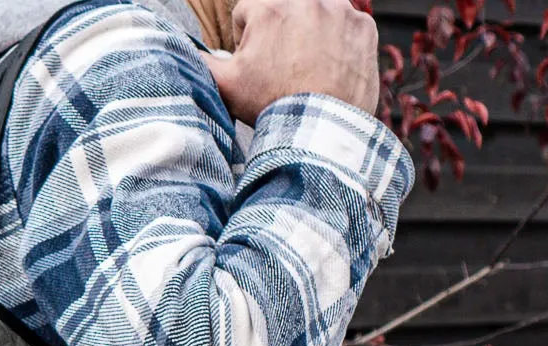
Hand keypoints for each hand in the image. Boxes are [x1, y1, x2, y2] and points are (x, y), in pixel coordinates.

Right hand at [203, 0, 381, 124]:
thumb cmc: (270, 106)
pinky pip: (346, 25)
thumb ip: (201, 61)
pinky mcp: (363, 27)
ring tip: (306, 68)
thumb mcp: (224, 85)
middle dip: (279, 33)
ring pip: (315, 13)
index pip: (248, 12)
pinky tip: (330, 68)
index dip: (247, 41)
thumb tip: (185, 51)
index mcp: (268, 7)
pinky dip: (338, 43)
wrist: (319, 130)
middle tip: (281, 68)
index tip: (257, 65)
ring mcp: (339, 11)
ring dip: (309, 33)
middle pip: (283, 9)